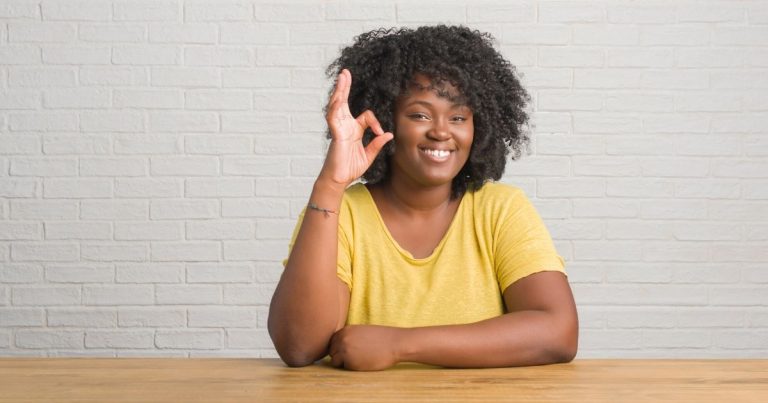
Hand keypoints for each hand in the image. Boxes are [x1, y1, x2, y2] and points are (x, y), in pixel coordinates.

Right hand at [319, 69, 392, 188]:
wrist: (340, 179)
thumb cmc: (351, 168)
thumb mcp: (369, 155)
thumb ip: (378, 144)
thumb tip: (389, 134)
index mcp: (353, 130)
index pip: (366, 116)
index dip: (375, 122)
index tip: (381, 133)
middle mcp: (345, 126)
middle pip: (344, 102)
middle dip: (345, 87)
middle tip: (346, 72)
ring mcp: (339, 129)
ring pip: (337, 105)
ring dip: (339, 91)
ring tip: (342, 77)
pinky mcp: (336, 134)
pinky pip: (334, 118)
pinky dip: (336, 107)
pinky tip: (338, 97)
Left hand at [328, 325, 403, 370]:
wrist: (395, 344)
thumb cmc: (382, 338)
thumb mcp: (361, 331)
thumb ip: (349, 336)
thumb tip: (338, 346)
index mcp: (345, 330)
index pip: (332, 341)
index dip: (339, 347)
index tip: (349, 350)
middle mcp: (342, 339)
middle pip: (331, 351)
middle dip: (339, 355)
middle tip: (355, 357)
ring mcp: (344, 350)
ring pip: (334, 360)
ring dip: (343, 362)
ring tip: (358, 360)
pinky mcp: (349, 362)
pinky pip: (343, 367)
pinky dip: (350, 367)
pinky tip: (362, 363)